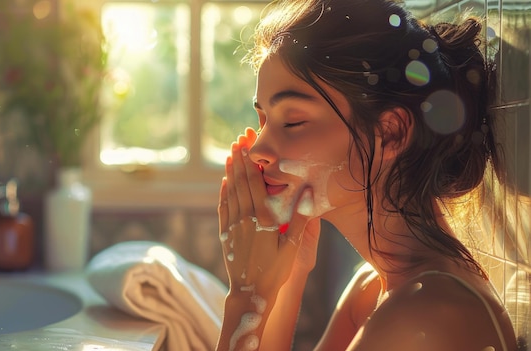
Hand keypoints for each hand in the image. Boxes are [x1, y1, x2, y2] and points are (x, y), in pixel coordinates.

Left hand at [218, 128, 314, 296]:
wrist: (250, 292)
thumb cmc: (276, 271)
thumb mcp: (293, 247)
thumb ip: (300, 219)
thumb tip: (308, 193)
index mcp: (262, 218)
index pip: (255, 183)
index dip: (251, 163)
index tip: (247, 146)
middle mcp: (245, 218)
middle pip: (241, 183)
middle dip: (239, 161)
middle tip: (237, 143)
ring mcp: (233, 226)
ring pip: (230, 193)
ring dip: (230, 173)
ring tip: (230, 156)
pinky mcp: (225, 234)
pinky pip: (223, 208)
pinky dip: (223, 192)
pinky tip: (224, 184)